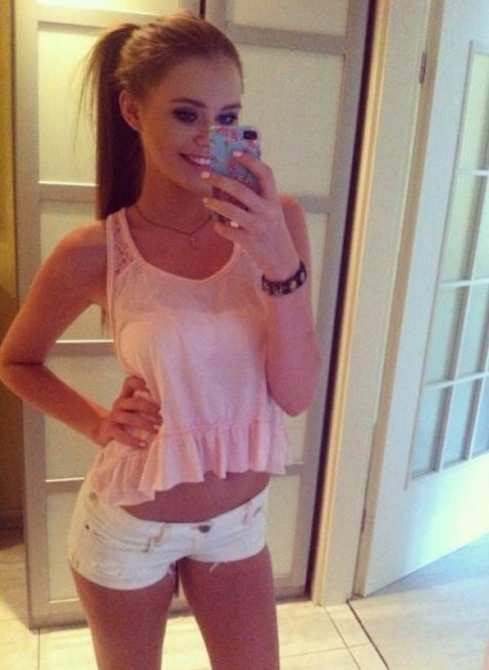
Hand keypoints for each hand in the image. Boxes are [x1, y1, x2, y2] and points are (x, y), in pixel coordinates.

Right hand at [93, 376, 162, 448]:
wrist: (104, 431)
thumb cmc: (126, 418)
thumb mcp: (133, 408)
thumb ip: (145, 404)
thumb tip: (170, 406)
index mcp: (125, 395)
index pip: (129, 382)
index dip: (139, 382)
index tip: (152, 389)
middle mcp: (119, 403)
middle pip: (133, 402)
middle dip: (149, 408)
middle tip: (161, 416)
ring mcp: (113, 416)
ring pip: (129, 418)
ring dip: (145, 424)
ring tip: (157, 430)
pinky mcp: (110, 430)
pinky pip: (121, 435)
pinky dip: (133, 441)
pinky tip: (144, 444)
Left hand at [201, 151, 299, 275]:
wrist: (282, 261)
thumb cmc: (272, 231)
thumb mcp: (271, 212)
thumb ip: (257, 197)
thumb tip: (231, 181)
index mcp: (274, 200)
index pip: (265, 173)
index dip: (250, 161)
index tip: (234, 153)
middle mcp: (267, 211)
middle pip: (241, 189)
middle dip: (220, 179)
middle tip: (205, 174)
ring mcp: (257, 227)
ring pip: (230, 210)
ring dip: (215, 203)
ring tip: (206, 200)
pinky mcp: (249, 242)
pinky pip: (227, 230)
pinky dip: (218, 226)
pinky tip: (216, 224)